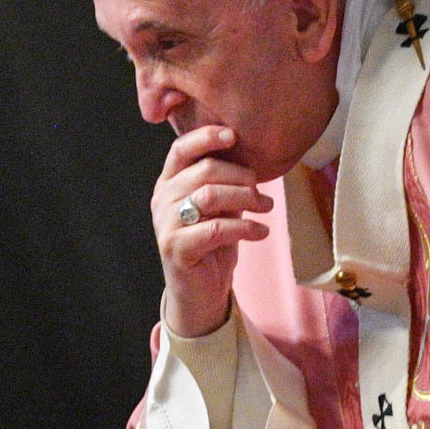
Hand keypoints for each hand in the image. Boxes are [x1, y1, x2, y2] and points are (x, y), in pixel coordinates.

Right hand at [153, 125, 270, 338]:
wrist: (200, 293)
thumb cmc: (211, 244)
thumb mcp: (217, 207)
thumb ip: (223, 182)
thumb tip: (251, 157)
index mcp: (169, 182)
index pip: (181, 148)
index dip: (206, 137)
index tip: (233, 135)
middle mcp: (162, 199)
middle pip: (203, 170)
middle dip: (240, 175)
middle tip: (262, 190)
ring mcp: (166, 224)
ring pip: (209, 196)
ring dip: (246, 198)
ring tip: (267, 208)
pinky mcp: (177, 248)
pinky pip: (215, 229)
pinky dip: (244, 228)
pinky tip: (261, 232)